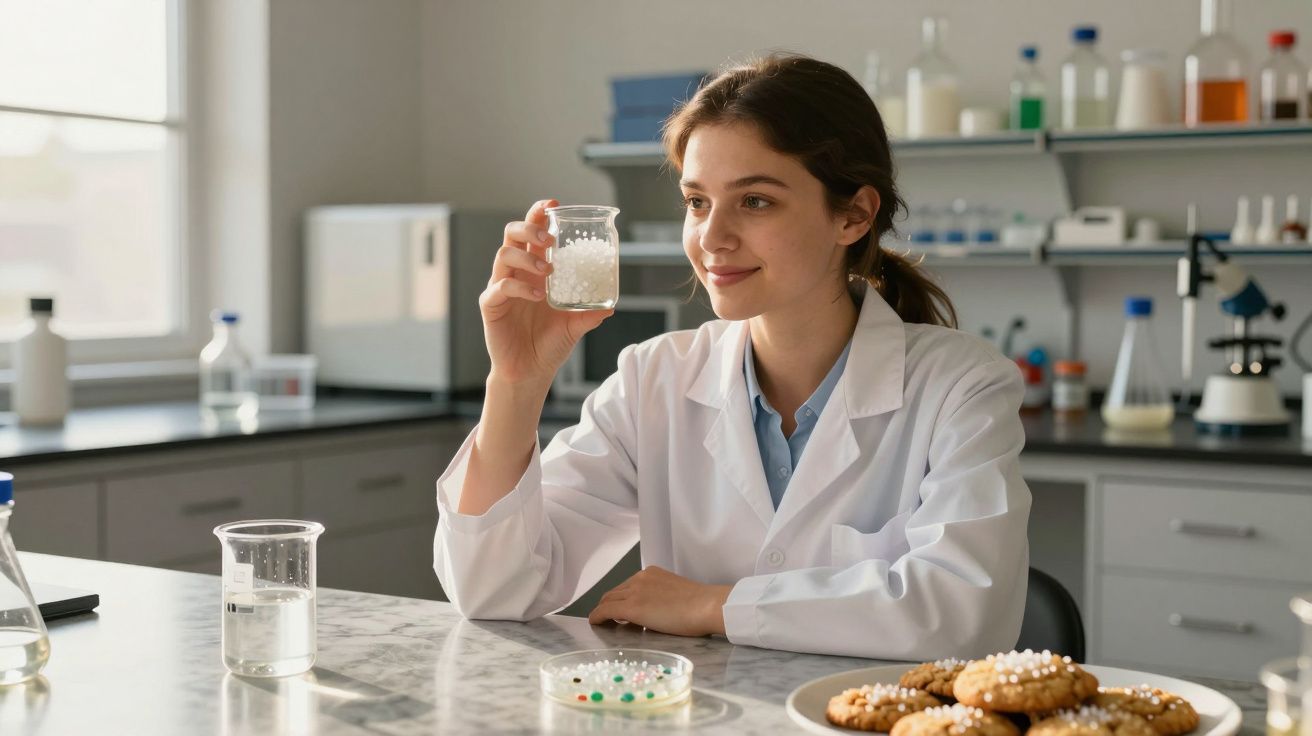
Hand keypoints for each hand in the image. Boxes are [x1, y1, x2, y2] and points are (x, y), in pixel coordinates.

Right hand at [480, 199, 613, 387]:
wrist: (531, 372)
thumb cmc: (549, 344)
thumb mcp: (575, 326)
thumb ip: (590, 314)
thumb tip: (611, 306)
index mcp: (535, 270)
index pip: (533, 233)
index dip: (539, 214)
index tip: (554, 205)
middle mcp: (516, 274)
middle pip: (512, 234)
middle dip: (529, 226)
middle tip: (549, 236)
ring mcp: (501, 287)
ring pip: (503, 255)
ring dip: (527, 257)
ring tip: (548, 270)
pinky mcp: (491, 305)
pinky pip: (499, 287)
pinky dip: (519, 288)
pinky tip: (537, 296)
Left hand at [587, 566, 732, 637]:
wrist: (707, 605)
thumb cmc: (701, 605)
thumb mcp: (676, 594)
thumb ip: (660, 599)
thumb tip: (651, 613)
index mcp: (652, 574)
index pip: (628, 586)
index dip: (620, 599)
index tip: (618, 610)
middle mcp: (641, 578)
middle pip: (615, 592)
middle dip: (608, 604)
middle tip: (607, 618)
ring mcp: (636, 591)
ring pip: (608, 600)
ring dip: (602, 611)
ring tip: (601, 622)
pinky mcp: (632, 607)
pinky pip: (606, 611)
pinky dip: (598, 617)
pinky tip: (596, 624)